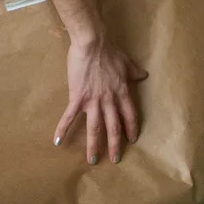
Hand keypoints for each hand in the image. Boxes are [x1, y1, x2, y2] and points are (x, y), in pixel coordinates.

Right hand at [55, 34, 145, 164]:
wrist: (92, 44)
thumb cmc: (109, 51)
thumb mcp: (127, 62)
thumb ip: (135, 72)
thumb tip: (144, 75)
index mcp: (122, 93)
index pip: (130, 116)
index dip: (131, 129)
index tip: (131, 139)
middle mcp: (109, 101)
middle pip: (114, 127)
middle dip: (115, 145)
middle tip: (115, 159)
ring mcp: (93, 101)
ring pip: (95, 128)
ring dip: (94, 145)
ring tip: (92, 160)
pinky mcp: (77, 98)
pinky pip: (70, 117)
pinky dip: (63, 129)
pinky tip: (58, 142)